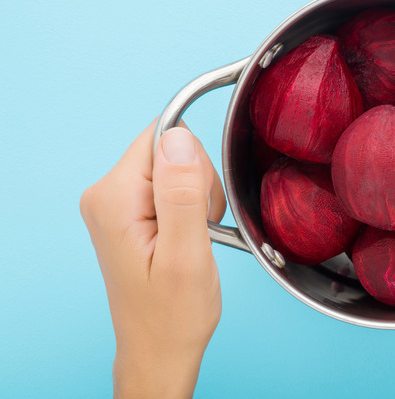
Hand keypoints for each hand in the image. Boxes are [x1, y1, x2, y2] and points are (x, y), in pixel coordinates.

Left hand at [80, 121, 226, 397]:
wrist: (159, 347)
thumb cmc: (173, 314)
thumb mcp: (186, 255)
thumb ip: (182, 194)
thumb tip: (179, 138)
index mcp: (114, 198)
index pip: (164, 137)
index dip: (195, 167)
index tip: (198, 208)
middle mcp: (106, 193)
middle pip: (171, 149)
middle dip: (198, 185)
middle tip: (197, 232)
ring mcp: (115, 202)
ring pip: (176, 166)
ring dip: (197, 199)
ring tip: (193, 240)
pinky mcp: (129, 210)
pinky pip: (172, 184)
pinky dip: (190, 208)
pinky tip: (188, 238)